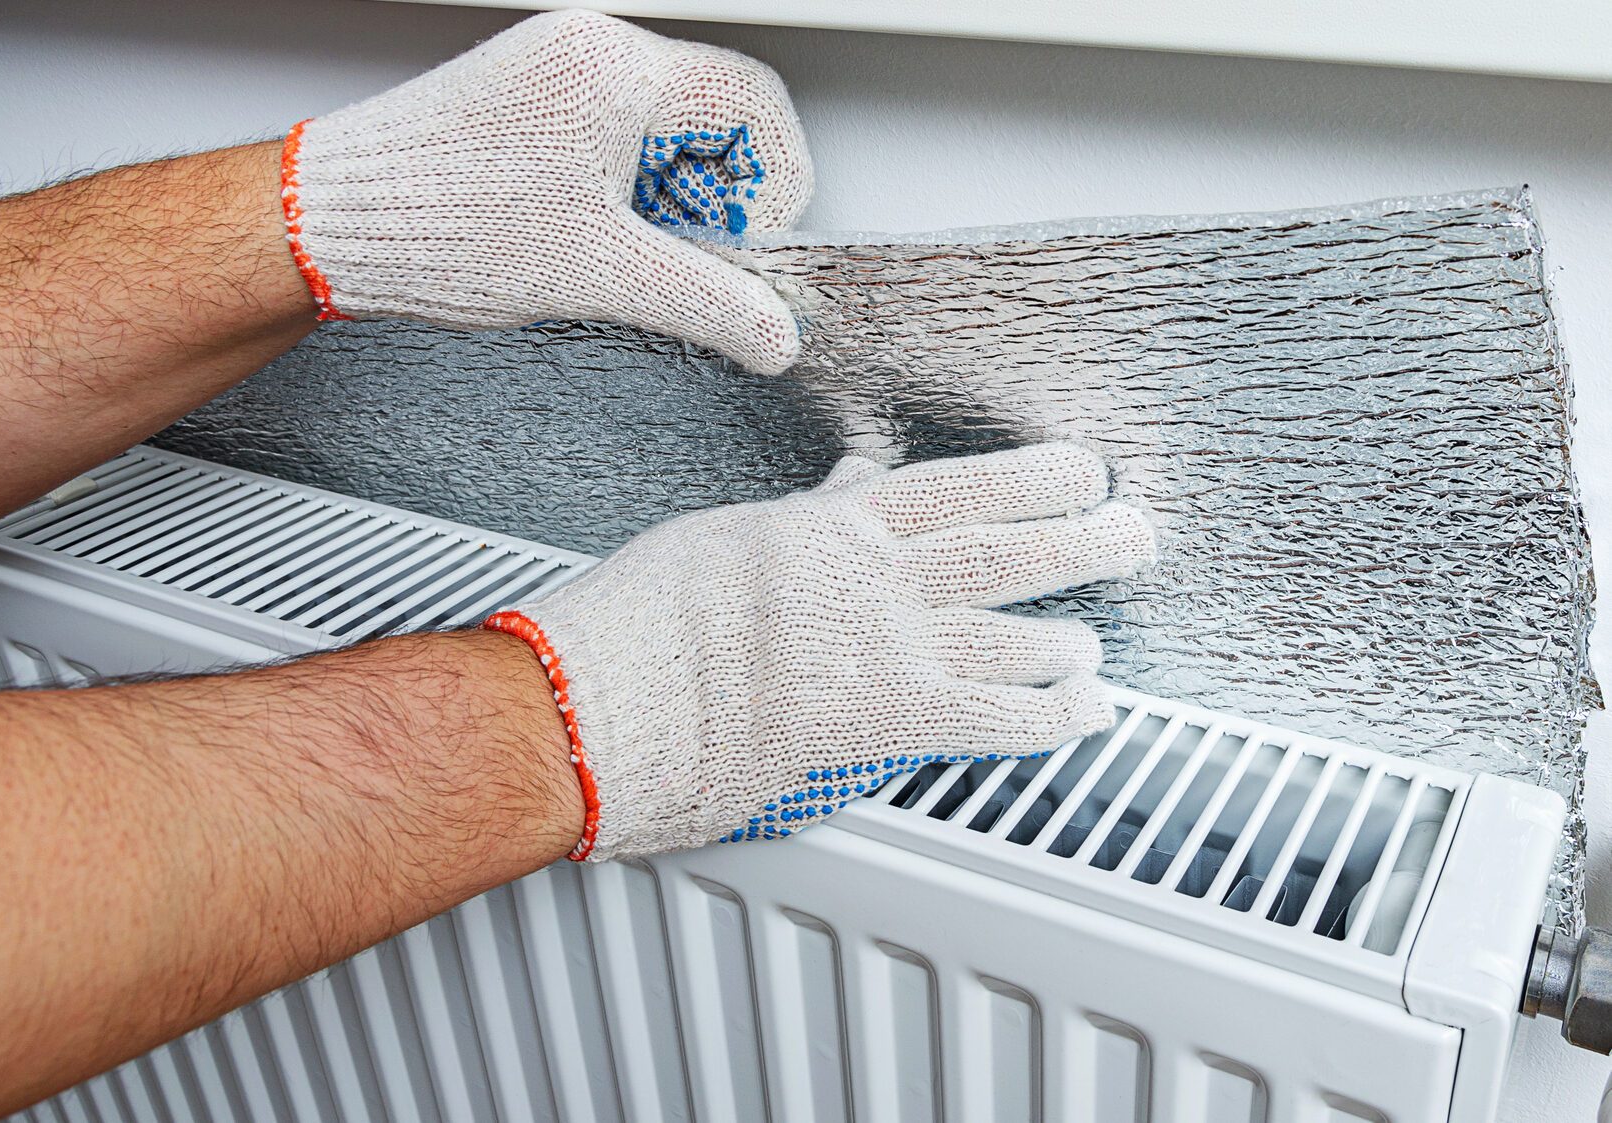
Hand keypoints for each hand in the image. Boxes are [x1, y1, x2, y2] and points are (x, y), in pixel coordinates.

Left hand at [282, 9, 812, 373]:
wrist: (333, 222)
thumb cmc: (437, 223)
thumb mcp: (601, 276)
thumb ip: (706, 303)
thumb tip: (770, 330)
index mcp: (616, 71)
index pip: (754, 104)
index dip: (776, 182)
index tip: (759, 241)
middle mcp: (587, 52)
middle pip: (712, 113)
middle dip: (721, 195)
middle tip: (702, 258)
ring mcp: (555, 70)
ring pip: (663, 127)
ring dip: (674, 197)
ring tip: (638, 255)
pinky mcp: (528, 100)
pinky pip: (614, 133)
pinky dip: (628, 189)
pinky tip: (597, 238)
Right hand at [486, 444, 1156, 860]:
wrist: (610, 693)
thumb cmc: (642, 619)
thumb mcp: (724, 535)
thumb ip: (801, 516)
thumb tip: (843, 488)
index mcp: (834, 526)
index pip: (958, 486)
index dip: (1032, 476)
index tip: (1077, 468)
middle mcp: (876, 577)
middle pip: (1009, 549)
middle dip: (1086, 538)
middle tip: (1136, 531)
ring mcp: (889, 646)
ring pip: (1014, 633)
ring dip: (1069, 639)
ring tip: (1094, 642)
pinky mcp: (889, 719)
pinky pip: (998, 719)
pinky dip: (1055, 716)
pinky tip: (1090, 712)